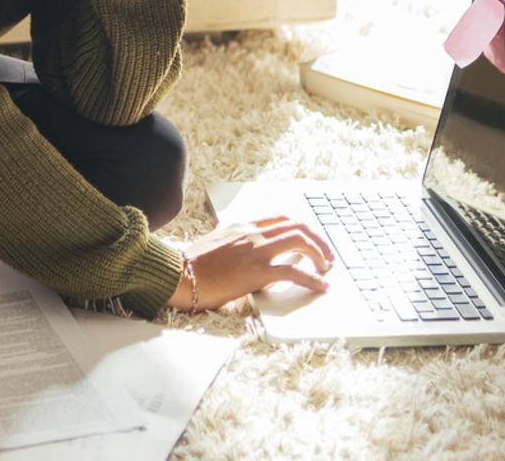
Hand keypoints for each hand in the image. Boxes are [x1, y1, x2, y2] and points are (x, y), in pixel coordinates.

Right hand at [166, 215, 336, 310]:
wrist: (177, 275)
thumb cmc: (191, 265)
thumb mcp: (215, 243)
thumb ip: (235, 243)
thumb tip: (247, 254)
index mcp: (243, 226)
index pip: (281, 219)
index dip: (301, 229)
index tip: (311, 242)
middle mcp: (253, 233)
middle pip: (297, 226)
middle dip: (318, 240)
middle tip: (327, 257)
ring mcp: (255, 251)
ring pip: (300, 241)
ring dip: (319, 255)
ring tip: (326, 269)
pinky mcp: (257, 272)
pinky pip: (294, 272)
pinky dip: (313, 279)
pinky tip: (321, 286)